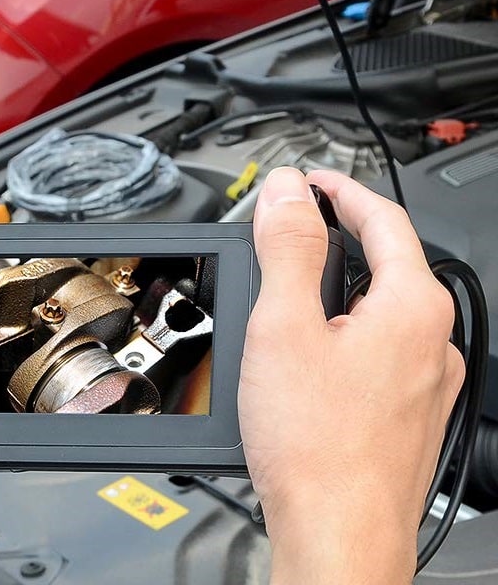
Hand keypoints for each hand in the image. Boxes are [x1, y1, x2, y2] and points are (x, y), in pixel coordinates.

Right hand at [239, 167, 462, 583]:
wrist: (340, 533)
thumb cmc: (318, 445)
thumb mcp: (283, 327)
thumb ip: (287, 250)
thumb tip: (287, 192)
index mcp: (413, 307)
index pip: (383, 219)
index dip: (337, 191)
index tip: (306, 182)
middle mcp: (432, 342)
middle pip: (386, 265)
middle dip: (335, 241)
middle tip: (286, 231)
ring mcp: (426, 384)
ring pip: (381, 314)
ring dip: (337, 293)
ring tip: (286, 298)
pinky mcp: (410, 417)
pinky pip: (379, 355)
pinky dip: (344, 338)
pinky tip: (307, 362)